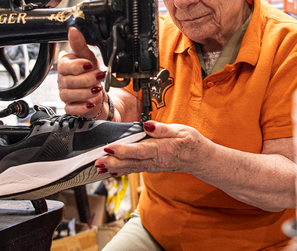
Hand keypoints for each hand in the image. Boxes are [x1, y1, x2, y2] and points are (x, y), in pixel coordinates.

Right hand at [57, 28, 105, 116]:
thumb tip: (73, 30)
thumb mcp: (88, 57)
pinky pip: (71, 109)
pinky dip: (82, 107)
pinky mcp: (69, 107)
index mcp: (65, 66)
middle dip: (87, 79)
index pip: (64, 66)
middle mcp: (62, 81)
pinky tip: (90, 103)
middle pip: (69, 82)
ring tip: (97, 89)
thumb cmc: (90, 73)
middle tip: (99, 76)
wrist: (97, 92)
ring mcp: (64, 95)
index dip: (77, 66)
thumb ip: (80, 45)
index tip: (89, 64)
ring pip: (70, 95)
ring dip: (86, 92)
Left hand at [93, 121, 210, 175]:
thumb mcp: (180, 130)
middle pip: (131, 162)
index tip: (110, 148)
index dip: (124, 150)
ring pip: (130, 168)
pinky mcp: (151, 168)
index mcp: (162, 149)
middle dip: (113, 162)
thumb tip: (147, 125)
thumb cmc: (190, 142)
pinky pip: (134, 170)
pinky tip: (110, 172)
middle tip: (97, 162)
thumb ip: (162, 128)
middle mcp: (156, 160)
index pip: (140, 150)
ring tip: (99, 168)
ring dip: (114, 168)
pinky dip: (121, 171)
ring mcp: (153, 166)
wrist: (199, 158)